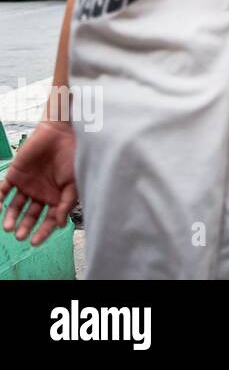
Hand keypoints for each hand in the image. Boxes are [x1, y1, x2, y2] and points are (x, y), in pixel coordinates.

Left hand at [0, 120, 77, 245]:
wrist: (60, 134)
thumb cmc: (72, 157)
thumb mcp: (74, 183)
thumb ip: (66, 203)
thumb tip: (60, 225)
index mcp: (56, 197)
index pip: (48, 219)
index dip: (42, 231)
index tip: (35, 242)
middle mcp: (40, 194)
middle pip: (29, 215)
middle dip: (24, 227)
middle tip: (19, 235)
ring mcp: (26, 185)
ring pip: (15, 206)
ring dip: (10, 217)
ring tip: (7, 227)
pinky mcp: (14, 175)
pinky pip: (2, 191)